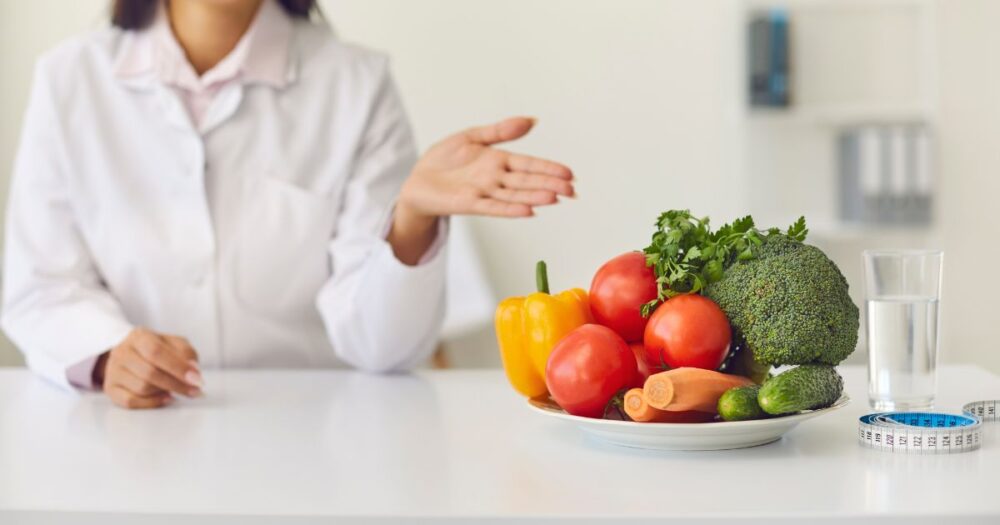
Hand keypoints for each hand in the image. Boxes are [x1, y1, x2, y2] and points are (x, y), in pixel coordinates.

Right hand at [100, 328, 202, 408]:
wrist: (130, 353)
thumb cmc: (156, 349)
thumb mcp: (173, 343)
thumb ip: (186, 352)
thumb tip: (193, 370)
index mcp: (139, 336)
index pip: (156, 352)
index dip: (177, 367)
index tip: (196, 379)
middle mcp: (122, 352)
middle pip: (149, 373)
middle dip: (176, 384)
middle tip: (195, 390)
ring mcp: (113, 371)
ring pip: (141, 388)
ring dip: (165, 391)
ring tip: (178, 389)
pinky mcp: (110, 388)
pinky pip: (131, 401)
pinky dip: (152, 403)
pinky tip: (166, 397)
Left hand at [389, 117, 574, 263]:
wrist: (417, 180)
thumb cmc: (443, 160)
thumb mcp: (472, 137)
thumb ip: (501, 131)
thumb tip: (531, 120)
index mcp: (498, 161)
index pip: (530, 164)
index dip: (549, 168)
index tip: (569, 173)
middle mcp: (495, 178)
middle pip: (527, 181)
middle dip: (550, 184)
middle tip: (572, 190)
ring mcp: (484, 192)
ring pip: (515, 195)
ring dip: (535, 197)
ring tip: (555, 198)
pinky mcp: (469, 203)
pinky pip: (493, 206)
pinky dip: (510, 209)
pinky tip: (528, 210)